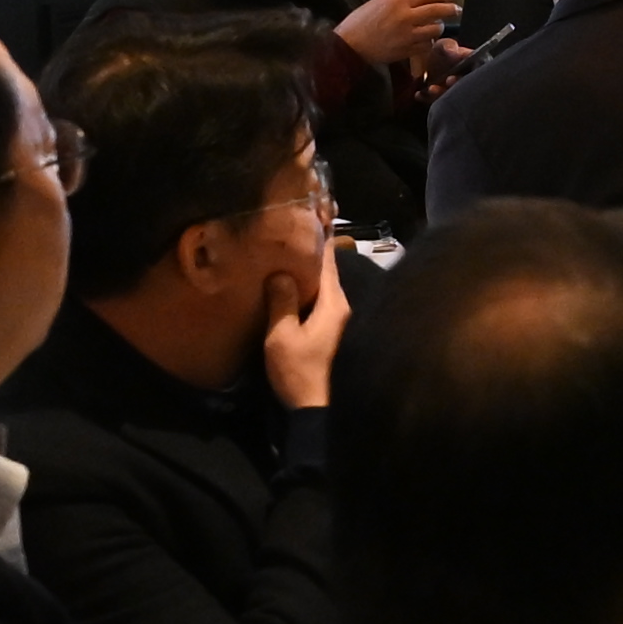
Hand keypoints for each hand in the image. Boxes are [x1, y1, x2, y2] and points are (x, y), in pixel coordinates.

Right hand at [259, 248, 350, 411]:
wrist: (312, 407)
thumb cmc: (298, 370)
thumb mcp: (282, 335)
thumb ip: (281, 301)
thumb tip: (281, 271)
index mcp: (334, 303)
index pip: (329, 262)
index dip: (320, 239)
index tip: (312, 216)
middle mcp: (341, 307)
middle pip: (327, 272)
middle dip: (310, 253)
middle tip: (289, 233)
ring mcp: (337, 320)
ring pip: (322, 287)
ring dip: (306, 273)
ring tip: (284, 255)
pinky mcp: (329, 331)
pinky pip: (318, 301)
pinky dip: (305, 290)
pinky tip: (288, 287)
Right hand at [332, 0, 452, 70]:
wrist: (350, 45)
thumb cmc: (359, 22)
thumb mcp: (377, 2)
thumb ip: (398, 0)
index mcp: (397, 1)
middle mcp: (406, 17)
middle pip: (437, 10)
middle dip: (450, 9)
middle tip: (456, 10)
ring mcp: (408, 35)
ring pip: (434, 29)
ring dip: (439, 26)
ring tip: (438, 25)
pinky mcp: (407, 50)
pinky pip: (426, 45)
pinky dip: (428, 41)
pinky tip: (426, 39)